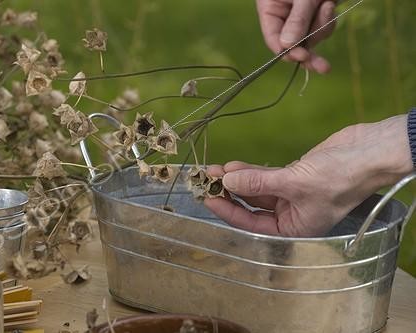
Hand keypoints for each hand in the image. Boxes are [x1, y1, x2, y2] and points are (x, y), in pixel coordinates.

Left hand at [204, 115, 412, 236]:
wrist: (369, 152)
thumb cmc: (341, 177)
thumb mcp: (295, 183)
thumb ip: (259, 183)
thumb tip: (228, 182)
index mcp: (294, 229)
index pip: (252, 224)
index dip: (228, 211)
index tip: (208, 198)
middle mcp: (290, 215)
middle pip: (251, 207)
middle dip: (229, 193)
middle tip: (207, 180)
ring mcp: (291, 195)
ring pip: (256, 190)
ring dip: (237, 180)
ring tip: (216, 169)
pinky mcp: (293, 176)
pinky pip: (265, 176)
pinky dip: (250, 171)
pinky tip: (233, 166)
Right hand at [256, 0, 336, 72]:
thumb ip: (297, 20)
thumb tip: (288, 48)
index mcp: (270, 10)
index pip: (274, 40)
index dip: (288, 52)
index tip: (302, 57)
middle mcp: (283, 16)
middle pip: (294, 44)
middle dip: (310, 48)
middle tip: (323, 67)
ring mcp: (300, 16)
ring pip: (311, 36)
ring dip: (322, 25)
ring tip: (327, 4)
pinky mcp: (315, 14)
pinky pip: (322, 27)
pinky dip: (328, 19)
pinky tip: (329, 3)